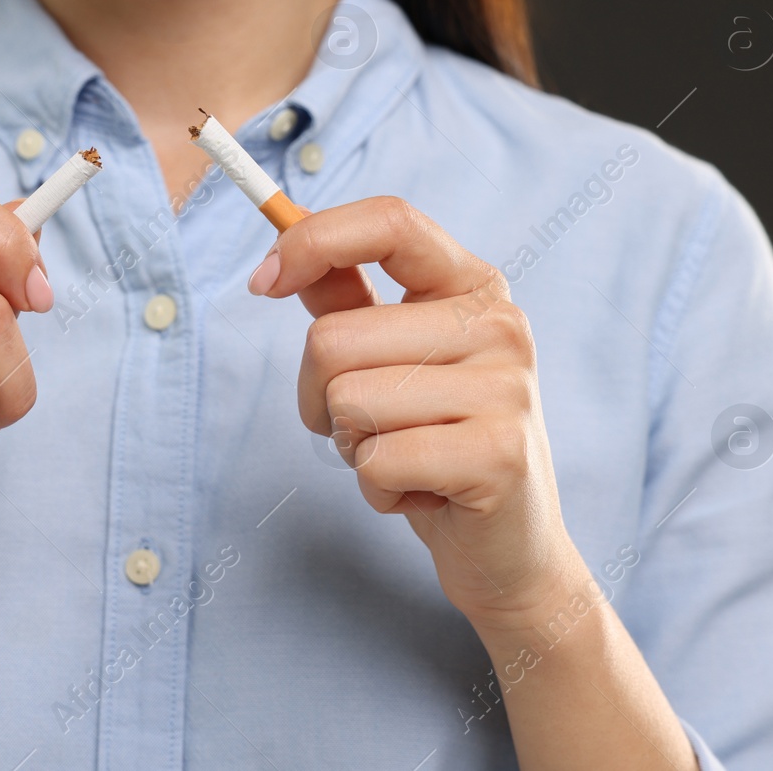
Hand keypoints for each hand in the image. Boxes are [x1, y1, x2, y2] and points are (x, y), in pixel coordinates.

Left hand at [247, 197, 588, 631]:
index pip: (391, 221)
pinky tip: (423, 494)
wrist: (510, 551)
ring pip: (348, 400)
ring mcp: (507, 389)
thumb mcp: (393, 360)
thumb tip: (282, 252)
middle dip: (319, 396)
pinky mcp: (499, 457)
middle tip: (369, 428)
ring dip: (354, 446)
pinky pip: (376, 461)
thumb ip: (345, 299)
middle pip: (333, 337)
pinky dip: (377, 489)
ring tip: (406, 459)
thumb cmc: (436, 444)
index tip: (262, 281)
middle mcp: (500, 326)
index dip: (314, 241)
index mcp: (474, 286)